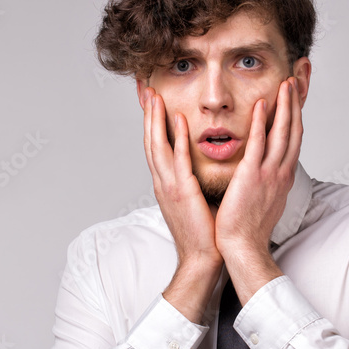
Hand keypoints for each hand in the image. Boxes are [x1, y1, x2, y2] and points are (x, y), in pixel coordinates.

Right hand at [142, 87, 222, 272]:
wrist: (202, 259)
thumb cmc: (203, 233)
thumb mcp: (194, 202)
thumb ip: (192, 182)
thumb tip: (198, 169)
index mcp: (166, 185)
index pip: (155, 147)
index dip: (151, 123)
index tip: (151, 101)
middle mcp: (163, 183)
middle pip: (150, 141)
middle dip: (147, 114)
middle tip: (145, 89)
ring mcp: (170, 187)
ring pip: (158, 146)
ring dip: (155, 119)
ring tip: (154, 96)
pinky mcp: (183, 192)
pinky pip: (179, 160)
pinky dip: (177, 138)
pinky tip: (178, 119)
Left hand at [215, 77, 302, 296]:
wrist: (243, 247)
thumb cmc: (249, 229)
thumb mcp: (265, 200)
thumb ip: (267, 182)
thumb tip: (267, 173)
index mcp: (283, 177)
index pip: (294, 141)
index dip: (296, 118)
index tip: (295, 100)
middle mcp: (281, 173)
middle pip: (294, 131)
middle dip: (295, 105)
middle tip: (295, 81)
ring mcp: (269, 174)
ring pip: (282, 133)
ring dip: (285, 106)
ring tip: (285, 84)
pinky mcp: (252, 176)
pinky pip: (259, 144)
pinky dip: (262, 123)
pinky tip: (262, 104)